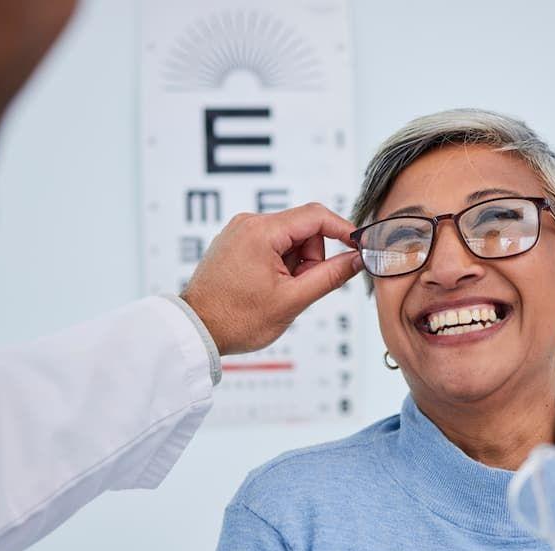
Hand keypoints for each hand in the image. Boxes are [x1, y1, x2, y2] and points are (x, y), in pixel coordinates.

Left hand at [180, 202, 362, 354]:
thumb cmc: (235, 319)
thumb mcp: (292, 300)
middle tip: (298, 288)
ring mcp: (239, 232)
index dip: (343, 230)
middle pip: (303, 229)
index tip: (358, 247)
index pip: (316, 216)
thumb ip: (330, 276)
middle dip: (311, 258)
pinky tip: (266, 287)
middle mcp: (248, 223)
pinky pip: (271, 245)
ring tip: (277, 291)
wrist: (197, 330)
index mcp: (261, 232)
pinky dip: (279, 264)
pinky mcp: (235, 242)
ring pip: (288, 239)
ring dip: (295, 264)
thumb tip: (356, 259)